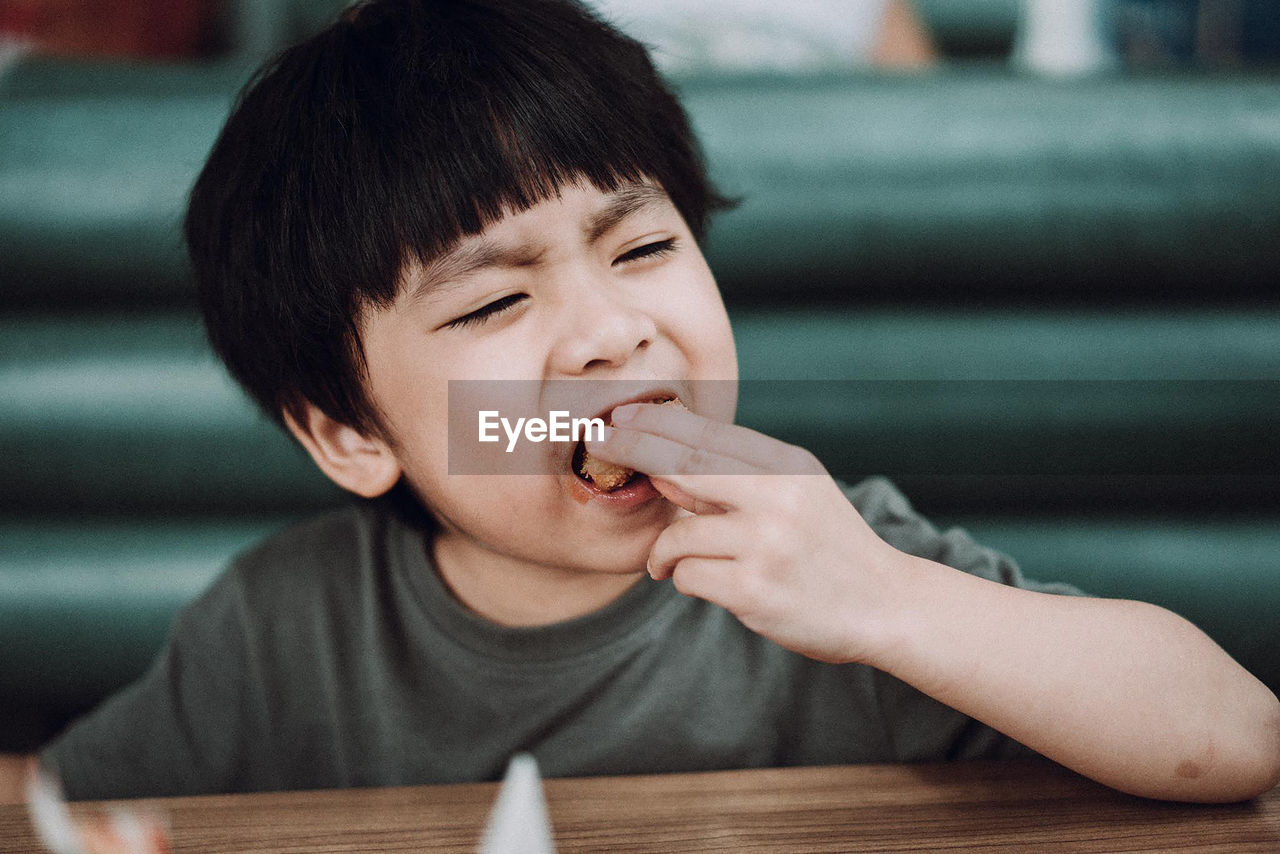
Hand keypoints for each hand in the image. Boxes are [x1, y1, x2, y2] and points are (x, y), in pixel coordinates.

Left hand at [587, 402, 906, 663]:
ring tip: (670, 563)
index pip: (706, 437)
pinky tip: (707, 584)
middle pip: (683, 465)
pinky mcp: (755, 590)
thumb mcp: (794, 495)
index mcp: (786, 467)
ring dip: (665, 552)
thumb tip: (661, 468)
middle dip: (633, 451)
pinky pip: (689, 577)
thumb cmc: (828, 546)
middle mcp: (778, 499)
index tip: (616, 420)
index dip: (653, 426)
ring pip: (678, 534)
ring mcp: (767, 545)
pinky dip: (686, 581)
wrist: (885, 604)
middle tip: (598, 445)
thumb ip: (734, 479)